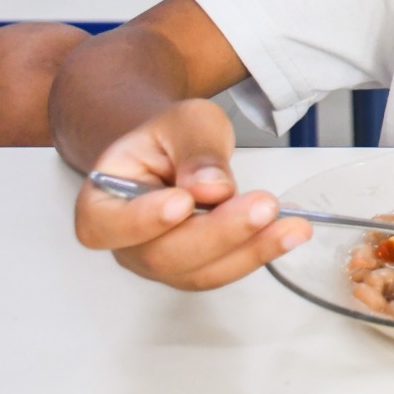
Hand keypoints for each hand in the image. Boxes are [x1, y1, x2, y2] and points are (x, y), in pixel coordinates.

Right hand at [73, 99, 311, 289]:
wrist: (176, 150)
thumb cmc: (169, 137)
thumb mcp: (183, 122)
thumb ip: (195, 151)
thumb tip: (211, 187)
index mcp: (102, 202)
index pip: (105, 225)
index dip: (143, 220)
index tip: (182, 203)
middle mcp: (126, 242)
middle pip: (163, 254)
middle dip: (219, 232)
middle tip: (263, 206)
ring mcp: (161, 261)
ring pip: (200, 271)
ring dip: (250, 249)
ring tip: (291, 225)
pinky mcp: (197, 267)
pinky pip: (226, 268)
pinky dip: (261, 251)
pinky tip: (289, 231)